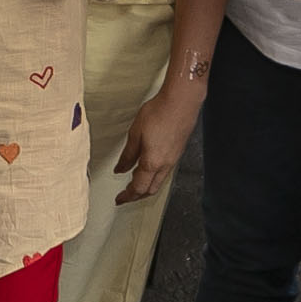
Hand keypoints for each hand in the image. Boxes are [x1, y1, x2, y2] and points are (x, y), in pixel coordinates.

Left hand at [113, 82, 199, 202]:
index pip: (138, 188)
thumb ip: (128, 155)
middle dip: (137, 196)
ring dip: (146, 187)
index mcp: (152, 163)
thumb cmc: (159, 113)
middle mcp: (165, 165)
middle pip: (150, 190)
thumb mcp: (135, 133)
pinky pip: (165, 172)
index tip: (119, 200)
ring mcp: (173, 159)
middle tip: (126, 196)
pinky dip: (154, 177)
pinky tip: (148, 169)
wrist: (181, 101)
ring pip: (159, 182)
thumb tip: (121, 169)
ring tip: (134, 183)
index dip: (127, 196)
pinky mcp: (177, 152)